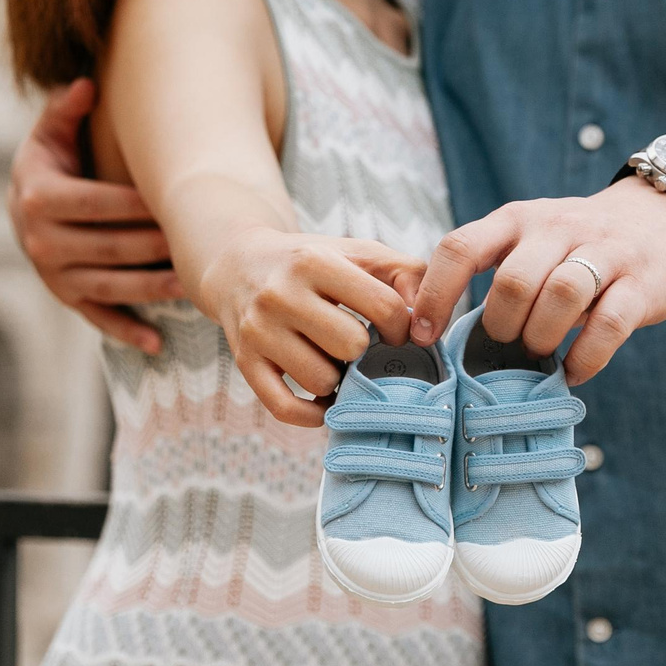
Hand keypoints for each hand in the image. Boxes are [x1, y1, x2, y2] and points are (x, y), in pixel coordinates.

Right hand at [9, 79, 182, 351]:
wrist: (22, 200)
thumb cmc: (53, 159)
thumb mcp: (54, 130)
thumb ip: (68, 108)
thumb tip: (85, 85)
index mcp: (38, 198)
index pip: (93, 204)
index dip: (132, 205)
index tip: (171, 203)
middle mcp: (40, 242)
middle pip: (107, 247)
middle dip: (152, 247)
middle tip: (196, 242)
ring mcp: (54, 276)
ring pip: (109, 284)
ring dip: (150, 288)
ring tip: (191, 283)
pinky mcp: (67, 298)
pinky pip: (98, 317)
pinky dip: (127, 331)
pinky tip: (158, 343)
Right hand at [202, 231, 423, 425]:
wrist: (239, 266)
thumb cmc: (314, 263)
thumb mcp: (360, 252)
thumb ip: (408, 274)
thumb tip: (425, 321)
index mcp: (315, 262)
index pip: (384, 307)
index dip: (401, 326)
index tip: (392, 329)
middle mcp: (280, 294)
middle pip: (352, 346)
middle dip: (364, 351)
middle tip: (358, 344)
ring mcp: (258, 331)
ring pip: (321, 380)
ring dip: (337, 378)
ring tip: (333, 359)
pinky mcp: (245, 362)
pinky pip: (285, 408)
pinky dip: (312, 413)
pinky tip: (323, 399)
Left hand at [412, 180, 665, 386]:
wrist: (664, 215)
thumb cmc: (579, 242)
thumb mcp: (532, 238)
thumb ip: (496, 271)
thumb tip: (444, 333)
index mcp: (517, 219)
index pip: (461, 247)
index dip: (437, 295)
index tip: (425, 335)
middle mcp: (557, 228)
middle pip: (514, 281)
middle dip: (503, 326)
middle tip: (511, 344)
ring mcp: (604, 252)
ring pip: (563, 295)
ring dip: (544, 337)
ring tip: (543, 353)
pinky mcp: (643, 282)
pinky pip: (609, 324)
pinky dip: (587, 357)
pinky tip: (575, 370)